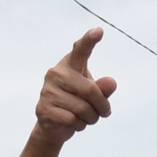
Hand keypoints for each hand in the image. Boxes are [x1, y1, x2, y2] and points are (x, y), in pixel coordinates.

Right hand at [33, 29, 116, 145]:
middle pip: (90, 90)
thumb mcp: (93, 95)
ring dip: (91, 118)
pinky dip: (80, 126)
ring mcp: (47, 91)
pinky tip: (75, 124)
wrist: (53, 126)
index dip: (89, 40)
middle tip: (104, 112)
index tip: (99, 31)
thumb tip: (111, 83)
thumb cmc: (76, 103)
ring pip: (82, 109)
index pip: (80, 50)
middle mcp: (56, 74)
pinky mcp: (44, 109)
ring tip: (87, 118)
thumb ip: (102, 88)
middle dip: (102, 106)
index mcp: (69, 65)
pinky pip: (73, 120)